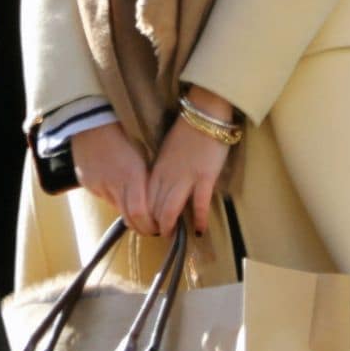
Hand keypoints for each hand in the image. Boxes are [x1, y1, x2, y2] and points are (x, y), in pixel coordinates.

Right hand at [70, 122, 153, 233]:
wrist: (93, 120)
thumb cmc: (126, 133)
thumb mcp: (143, 156)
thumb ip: (149, 181)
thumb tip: (157, 204)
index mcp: (132, 175)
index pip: (140, 214)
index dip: (150, 225)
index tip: (159, 228)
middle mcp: (113, 184)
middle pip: (128, 218)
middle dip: (141, 226)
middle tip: (151, 228)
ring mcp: (98, 185)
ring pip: (116, 208)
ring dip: (127, 211)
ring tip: (136, 207)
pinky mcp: (87, 183)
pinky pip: (103, 196)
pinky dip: (113, 196)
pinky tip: (116, 185)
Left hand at [145, 89, 234, 235]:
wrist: (204, 114)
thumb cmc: (186, 131)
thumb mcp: (166, 152)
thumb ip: (162, 171)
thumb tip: (160, 189)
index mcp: (156, 169)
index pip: (145, 199)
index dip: (145, 215)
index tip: (149, 224)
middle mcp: (166, 176)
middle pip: (154, 208)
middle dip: (155, 225)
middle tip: (160, 236)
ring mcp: (185, 178)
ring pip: (170, 209)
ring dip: (171, 226)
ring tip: (174, 236)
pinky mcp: (204, 177)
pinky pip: (199, 204)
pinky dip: (199, 220)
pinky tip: (199, 231)